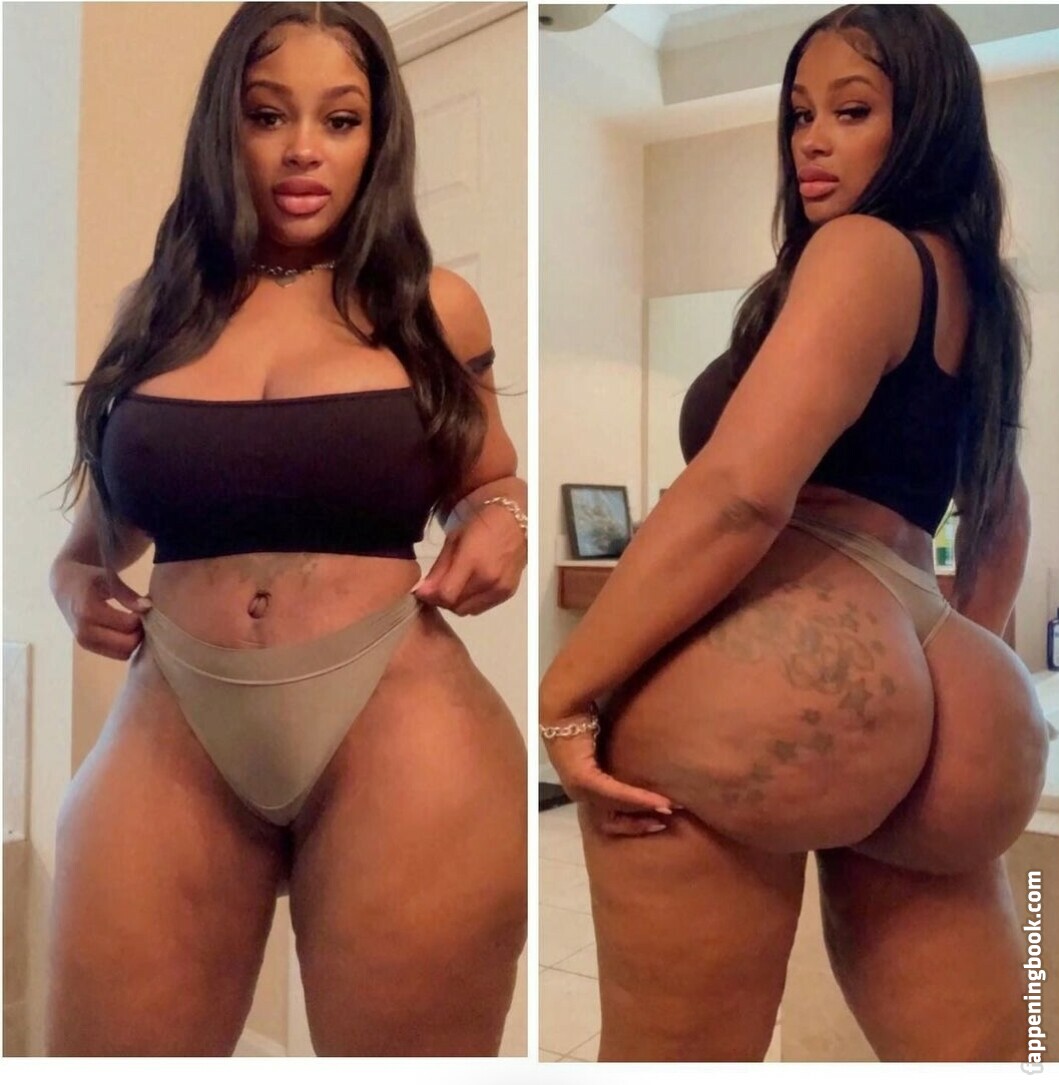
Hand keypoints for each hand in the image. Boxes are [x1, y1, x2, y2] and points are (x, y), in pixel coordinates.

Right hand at [50, 560, 151, 660]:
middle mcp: (83, 631)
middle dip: (140, 632)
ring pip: (123, 653)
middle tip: (143, 618)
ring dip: (134, 641)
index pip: (127, 625)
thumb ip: (127, 595)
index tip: (146, 606)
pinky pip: (116, 654)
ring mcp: (84, 642)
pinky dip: (127, 645)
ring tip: (135, 623)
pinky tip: (128, 630)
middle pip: (127, 645)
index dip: (142, 617)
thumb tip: (148, 607)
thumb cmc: (89, 579)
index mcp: (88, 611)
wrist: (65, 585)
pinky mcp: (88, 647)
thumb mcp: (107, 579)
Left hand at [415, 503, 525, 615]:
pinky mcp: (507, 594)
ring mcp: (500, 588)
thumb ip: (438, 570)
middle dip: (441, 600)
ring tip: (453, 587)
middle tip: (437, 588)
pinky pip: (481, 608)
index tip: (422, 590)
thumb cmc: (480, 526)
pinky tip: (469, 588)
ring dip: (456, 603)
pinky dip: (470, 603)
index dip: (430, 596)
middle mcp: (489, 579)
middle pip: (455, 606)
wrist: (513, 522)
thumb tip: (422, 592)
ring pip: (467, 611)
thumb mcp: (453, 541)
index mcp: (473, 561)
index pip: (446, 595)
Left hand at [542, 712, 677, 836]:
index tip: (660, 817)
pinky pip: (614, 794)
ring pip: (616, 810)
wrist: (564, 706)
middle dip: (641, 824)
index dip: (635, 821)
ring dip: (645, 810)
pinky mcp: (582, 778)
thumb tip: (648, 768)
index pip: (610, 817)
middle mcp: (579, 793)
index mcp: (584, 787)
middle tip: (668, 821)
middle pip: (611, 823)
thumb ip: (621, 763)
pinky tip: (659, 800)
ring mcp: (578, 788)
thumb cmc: (585, 722)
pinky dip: (638, 798)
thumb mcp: (607, 748)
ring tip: (671, 809)